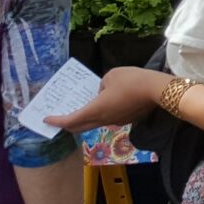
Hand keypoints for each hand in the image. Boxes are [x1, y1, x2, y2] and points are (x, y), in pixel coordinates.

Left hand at [46, 66, 167, 132]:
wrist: (157, 90)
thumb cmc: (131, 80)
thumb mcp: (111, 75)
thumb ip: (101, 85)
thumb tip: (103, 92)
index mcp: (95, 109)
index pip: (71, 120)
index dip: (57, 121)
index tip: (47, 120)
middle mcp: (103, 119)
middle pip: (80, 127)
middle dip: (67, 124)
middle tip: (59, 119)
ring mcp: (115, 121)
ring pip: (94, 124)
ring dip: (84, 120)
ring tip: (80, 110)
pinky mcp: (126, 119)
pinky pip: (107, 119)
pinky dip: (99, 115)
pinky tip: (103, 105)